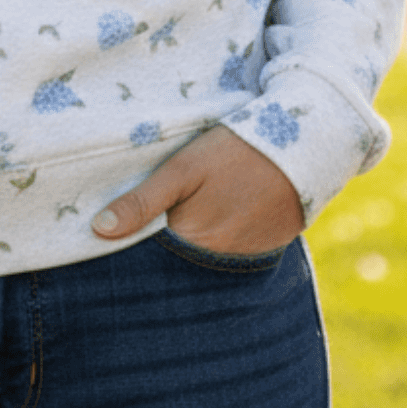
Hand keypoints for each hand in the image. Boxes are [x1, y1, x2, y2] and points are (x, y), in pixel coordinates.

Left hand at [90, 126, 302, 255]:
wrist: (307, 145)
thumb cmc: (237, 151)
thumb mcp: (184, 168)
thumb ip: (143, 202)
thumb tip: (99, 230)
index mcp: (192, 242)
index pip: (149, 257)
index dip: (131, 244)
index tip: (112, 233)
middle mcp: (217, 262)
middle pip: (175, 262)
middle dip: (158, 250)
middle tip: (145, 224)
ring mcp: (243, 259)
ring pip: (201, 259)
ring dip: (188, 247)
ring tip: (184, 217)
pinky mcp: (263, 251)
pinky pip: (228, 254)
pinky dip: (217, 243)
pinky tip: (213, 219)